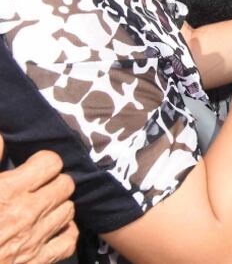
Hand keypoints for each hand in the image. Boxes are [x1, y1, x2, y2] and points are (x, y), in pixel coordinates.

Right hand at [0, 136, 77, 263]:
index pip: (51, 163)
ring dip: (58, 205)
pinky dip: (64, 232)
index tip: (34, 165)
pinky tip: (52, 228)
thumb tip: (1, 135)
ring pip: (69, 209)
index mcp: (8, 191)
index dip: (43, 161)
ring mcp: (34, 239)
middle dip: (54, 181)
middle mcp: (27, 213)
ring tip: (42, 205)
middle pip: (65, 184)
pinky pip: (69, 240)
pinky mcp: (37, 261)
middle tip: (39, 185)